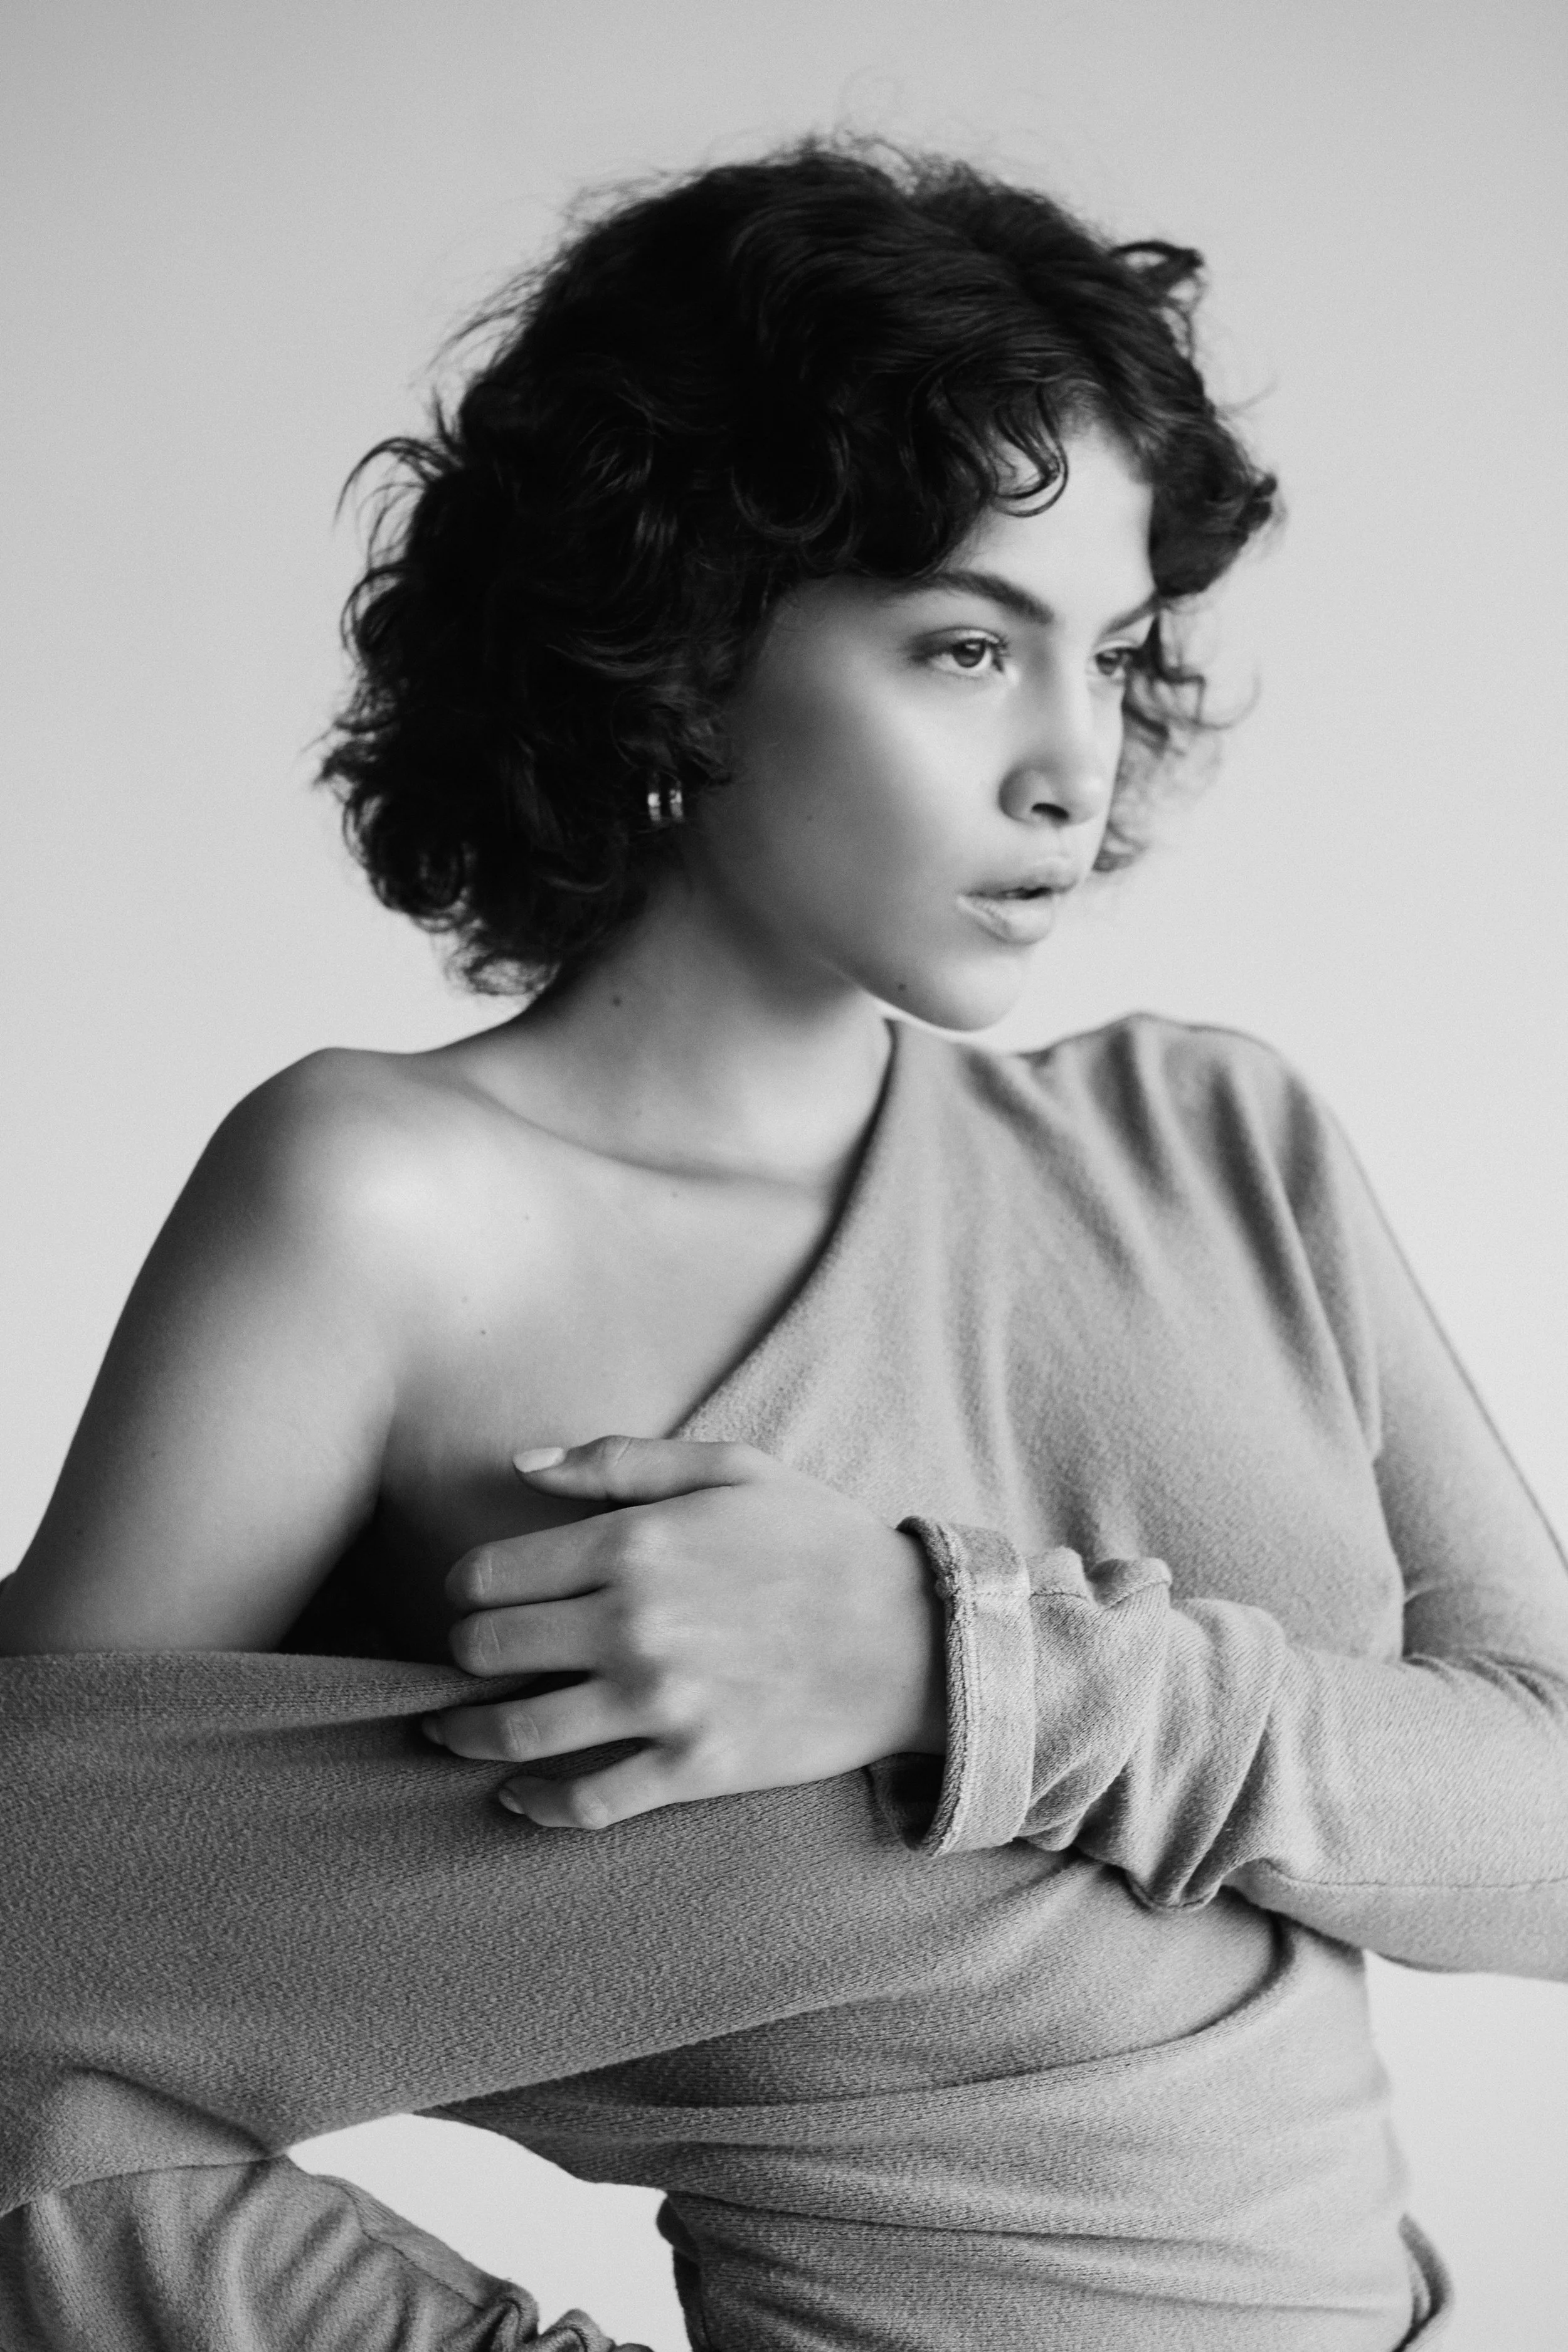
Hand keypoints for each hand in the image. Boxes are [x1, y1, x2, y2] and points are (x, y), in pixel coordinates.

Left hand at [422, 1436, 944, 1829]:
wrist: (918, 1637)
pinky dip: (536, 1806)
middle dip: (463, 1655)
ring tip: (454, 1734)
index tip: (478, 1597)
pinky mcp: (692, 1767)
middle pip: (482, 1652)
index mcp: (634, 1544)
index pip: (489, 1574)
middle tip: (472, 1660)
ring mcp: (659, 1703)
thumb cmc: (823, 1541)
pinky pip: (584, 1801)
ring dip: (467, 1736)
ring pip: (515, 1733)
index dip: (467, 1587)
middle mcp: (632, 1624)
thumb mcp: (732, 1468)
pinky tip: (518, 1797)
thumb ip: (620, 1461)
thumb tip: (522, 1464)